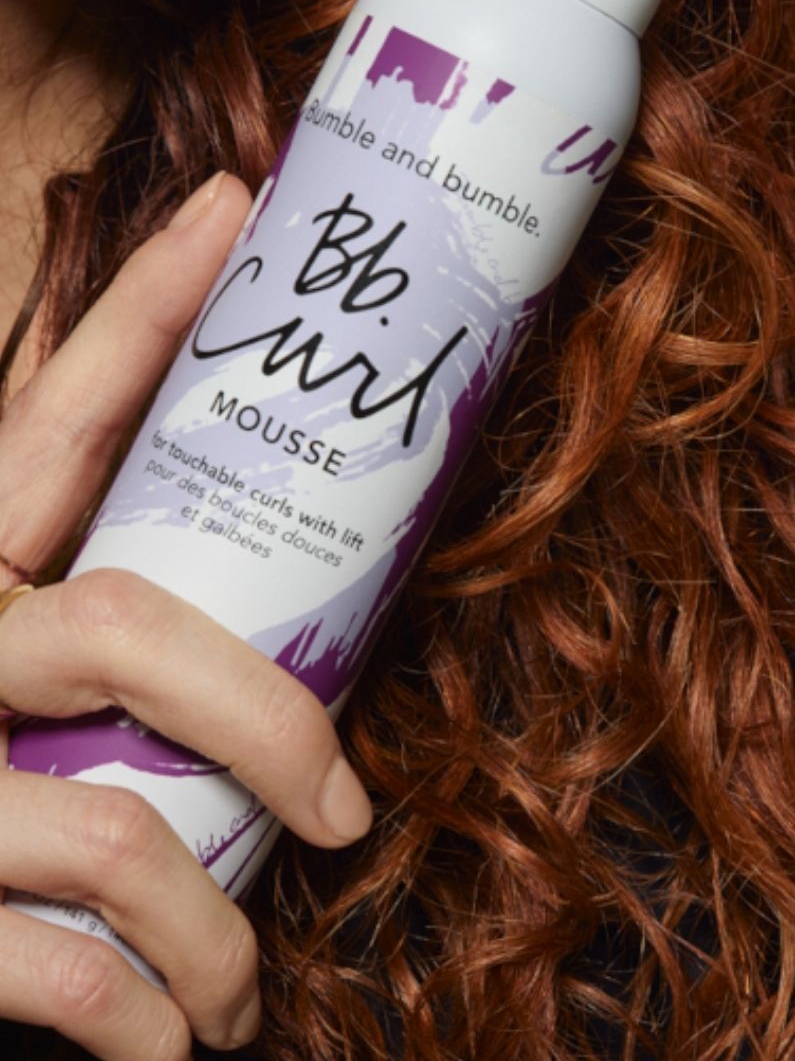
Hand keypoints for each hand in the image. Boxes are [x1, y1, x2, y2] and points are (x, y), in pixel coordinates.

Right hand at [0, 173, 373, 1059]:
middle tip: (349, 815)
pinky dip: (141, 1023)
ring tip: (245, 999)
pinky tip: (171, 1050)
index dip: (143, 300)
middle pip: (136, 631)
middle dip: (272, 724)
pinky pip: (60, 971)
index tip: (235, 208)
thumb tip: (255, 661)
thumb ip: (81, 651)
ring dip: (214, 935)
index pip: (56, 409)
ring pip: (117, 827)